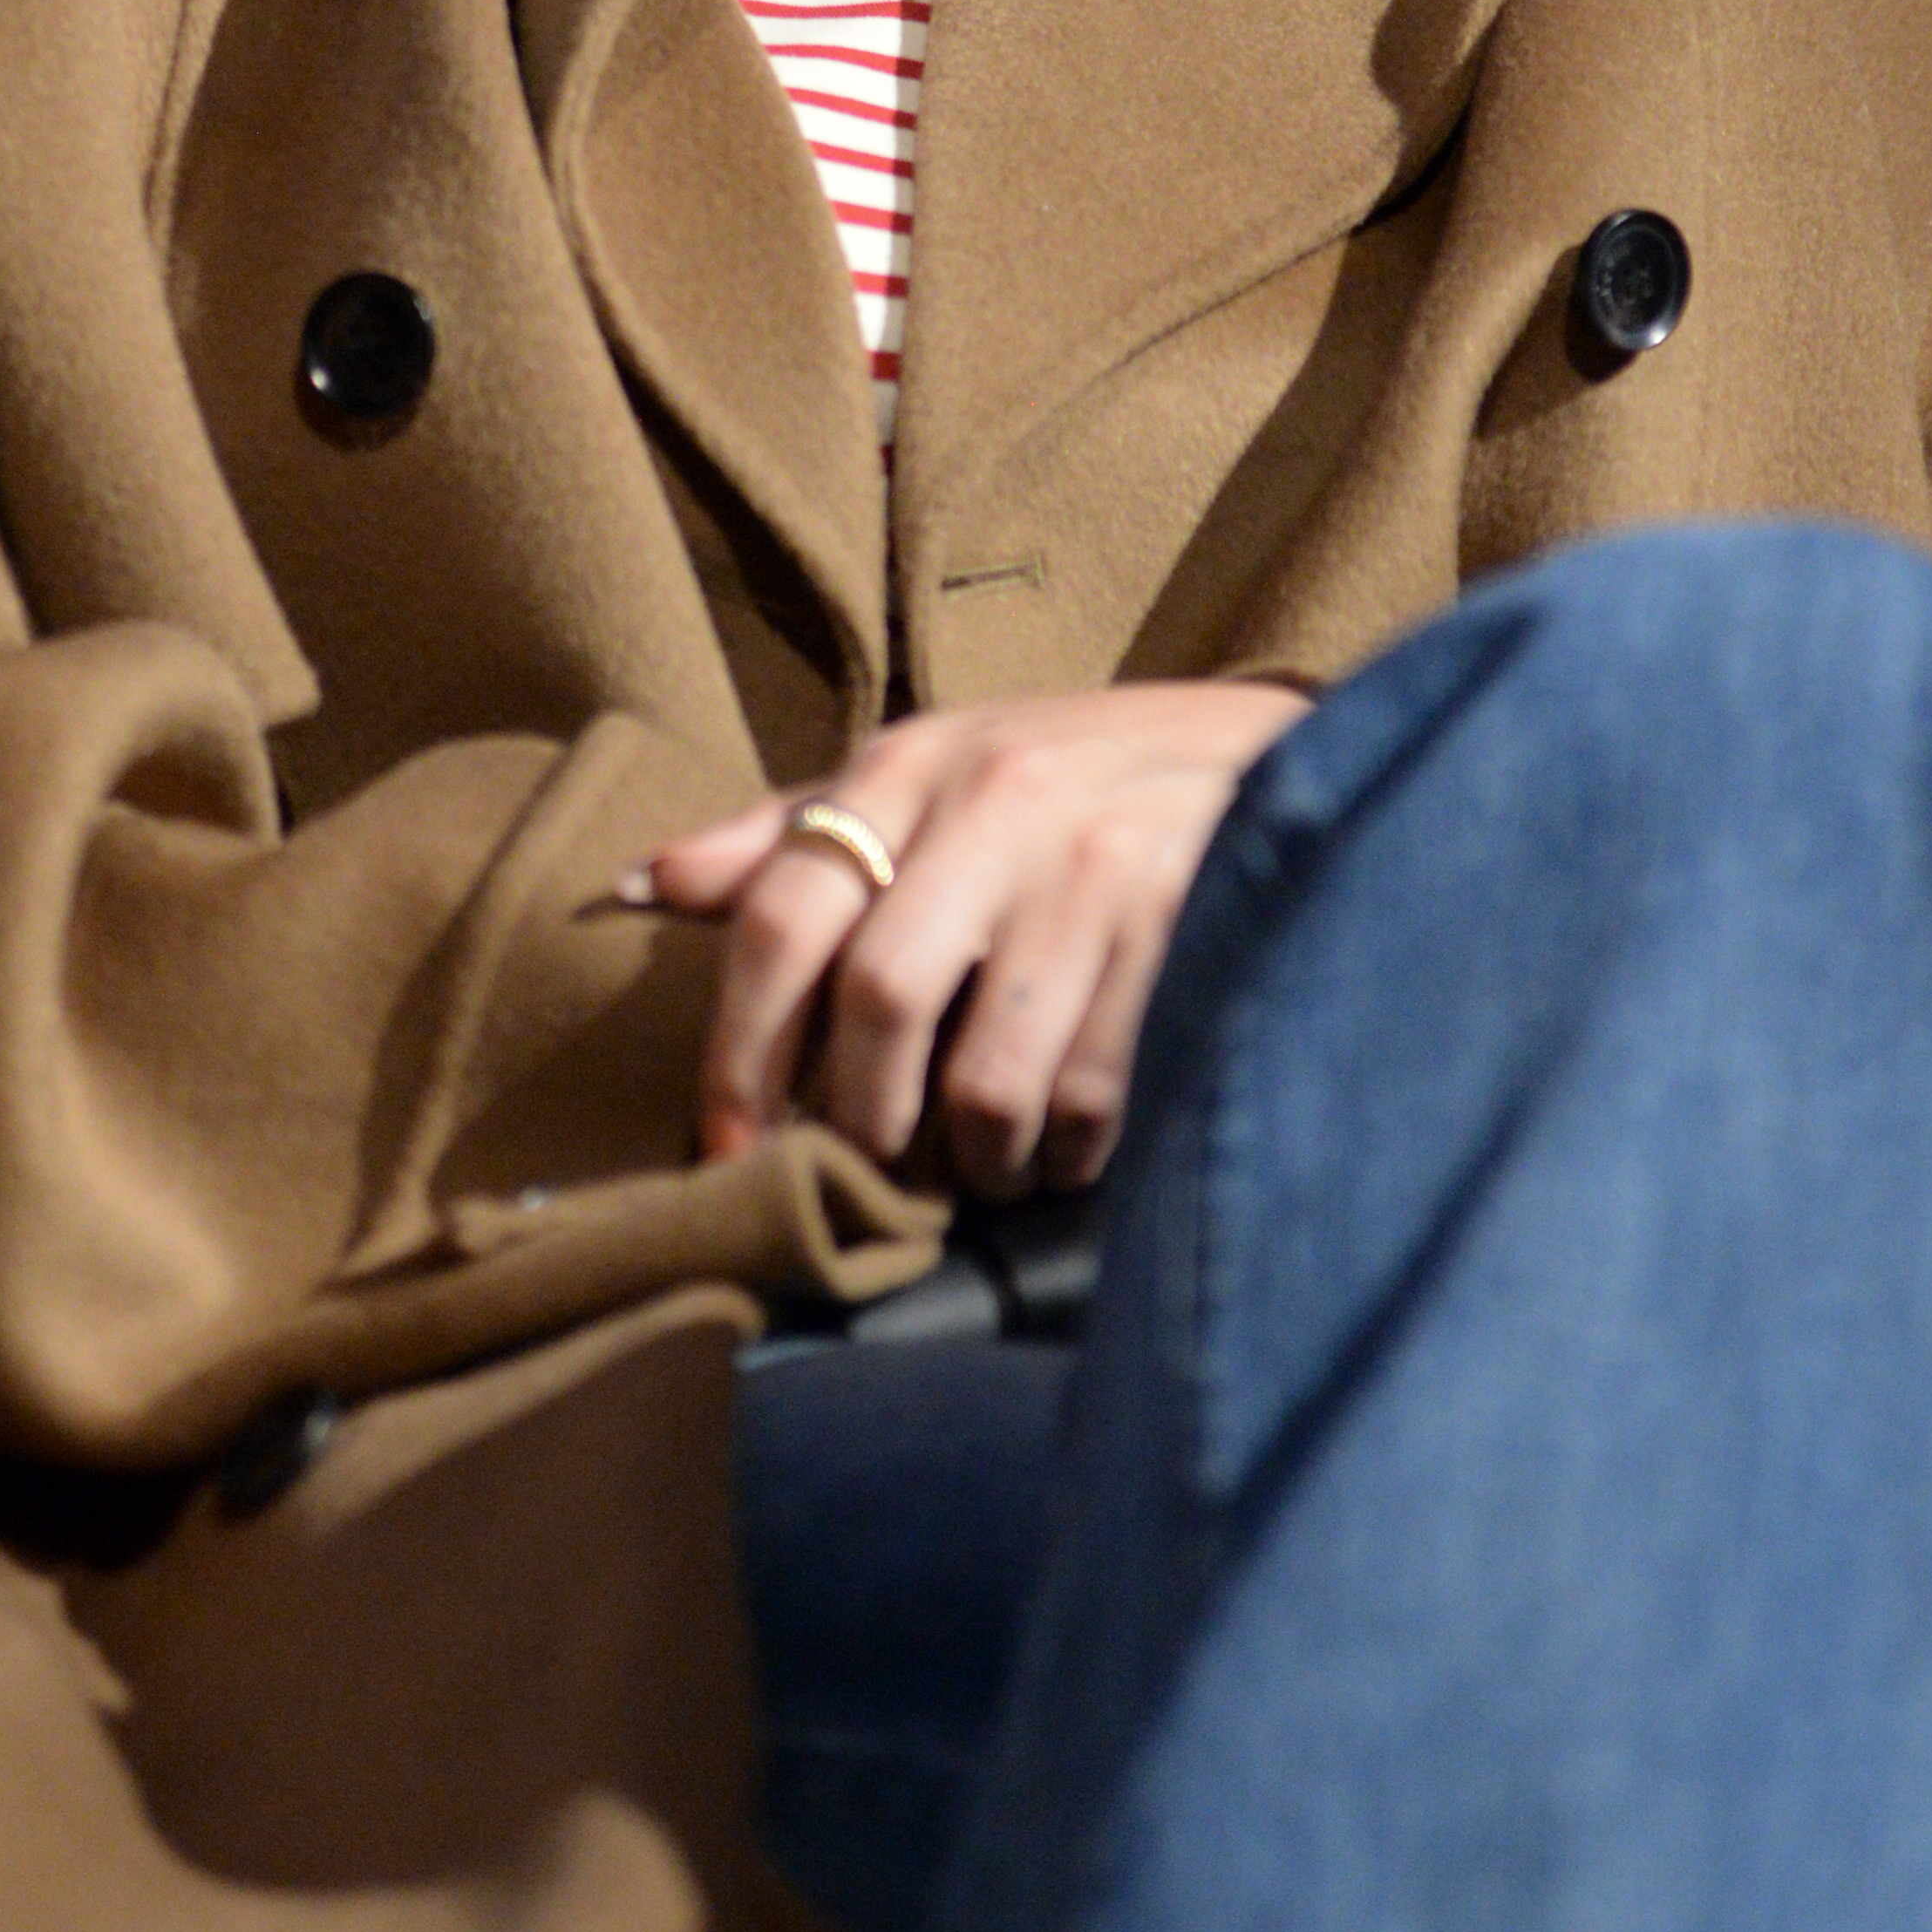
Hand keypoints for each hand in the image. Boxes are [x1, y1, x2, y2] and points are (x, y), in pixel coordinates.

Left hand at [639, 683, 1307, 1193]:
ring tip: (982, 1164)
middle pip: (879, 1004)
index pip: (782, 915)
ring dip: (973, 1160)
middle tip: (873, 1170)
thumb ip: (790, 834)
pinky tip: (1065, 1145)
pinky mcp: (1186, 928)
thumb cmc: (1069, 784)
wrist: (1284, 760)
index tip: (725, 1148)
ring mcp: (1096, 869)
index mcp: (913, 764)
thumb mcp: (931, 776)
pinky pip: (1089, 1097)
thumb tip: (646, 883)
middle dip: (863, 1121)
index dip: (737, 1050)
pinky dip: (1063, 1154)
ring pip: (988, 1078)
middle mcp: (997, 804)